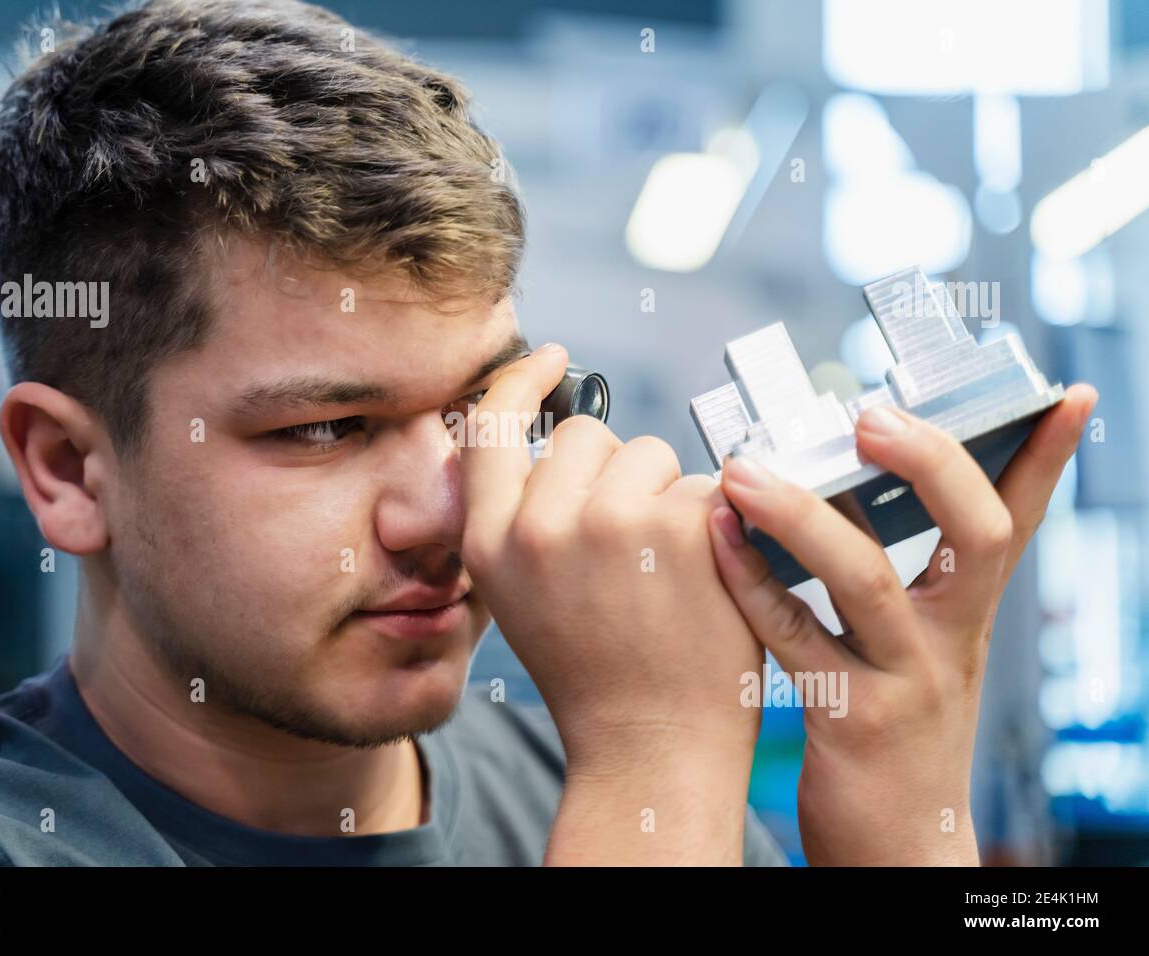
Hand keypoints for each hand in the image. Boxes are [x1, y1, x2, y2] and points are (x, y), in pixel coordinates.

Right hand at [459, 343, 763, 863]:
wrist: (652, 748)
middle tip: (631, 551)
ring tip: (668, 576)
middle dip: (618, 473)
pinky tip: (710, 581)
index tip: (551, 358)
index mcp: (488, 542)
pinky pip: (709, 485)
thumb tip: (557, 441)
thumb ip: (522, 519)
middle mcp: (539, 526)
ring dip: (669, 498)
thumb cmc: (596, 671)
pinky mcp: (683, 529)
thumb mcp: (520, 596)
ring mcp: (612, 524)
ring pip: (653, 455)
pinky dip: (722, 524)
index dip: (521, 380)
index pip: (492, 425)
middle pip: (591, 435)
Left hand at [708, 385, 1096, 865]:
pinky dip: (749, 580)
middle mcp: (952, 640)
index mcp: (966, 615)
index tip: (1068, 394)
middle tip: (871, 414)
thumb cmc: (888, 734)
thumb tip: (845, 496)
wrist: (895, 847)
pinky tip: (714, 535)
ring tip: (744, 468)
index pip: (1017, 521)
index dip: (1046, 458)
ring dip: (801, 514)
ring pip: (869, 580)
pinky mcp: (851, 720)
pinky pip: (794, 636)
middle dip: (932, 464)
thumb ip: (895, 584)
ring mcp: (907, 681)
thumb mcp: (915, 654)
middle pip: (976, 536)